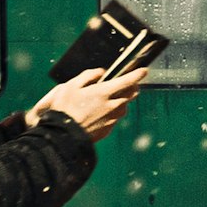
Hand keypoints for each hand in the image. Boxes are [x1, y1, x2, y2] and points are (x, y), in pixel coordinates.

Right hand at [33, 62, 150, 142]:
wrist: (63, 135)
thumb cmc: (64, 109)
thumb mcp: (71, 86)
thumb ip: (88, 76)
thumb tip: (101, 73)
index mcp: (103, 92)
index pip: (127, 81)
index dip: (137, 74)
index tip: (143, 71)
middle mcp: (112, 106)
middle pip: (131, 94)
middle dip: (133, 87)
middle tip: (128, 83)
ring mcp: (111, 119)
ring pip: (124, 106)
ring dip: (123, 100)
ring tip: (111, 98)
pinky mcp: (108, 129)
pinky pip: (116, 117)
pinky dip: (113, 112)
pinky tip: (101, 112)